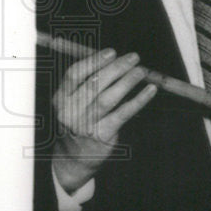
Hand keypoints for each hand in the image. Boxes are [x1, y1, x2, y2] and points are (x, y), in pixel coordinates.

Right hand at [52, 48, 156, 192]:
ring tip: (141, 71)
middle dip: (116, 68)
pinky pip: (123, 114)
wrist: (73, 159)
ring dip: (127, 82)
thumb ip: (87, 83)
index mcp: (61, 99)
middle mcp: (70, 111)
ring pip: (108, 98)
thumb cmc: (79, 123)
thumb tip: (115, 59)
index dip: (94, 61)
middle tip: (134, 57)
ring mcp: (85, 124)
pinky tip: (150, 90)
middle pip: (93, 84)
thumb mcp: (73, 103)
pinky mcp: (102, 135)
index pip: (74, 75)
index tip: (112, 52)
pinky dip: (138, 100)